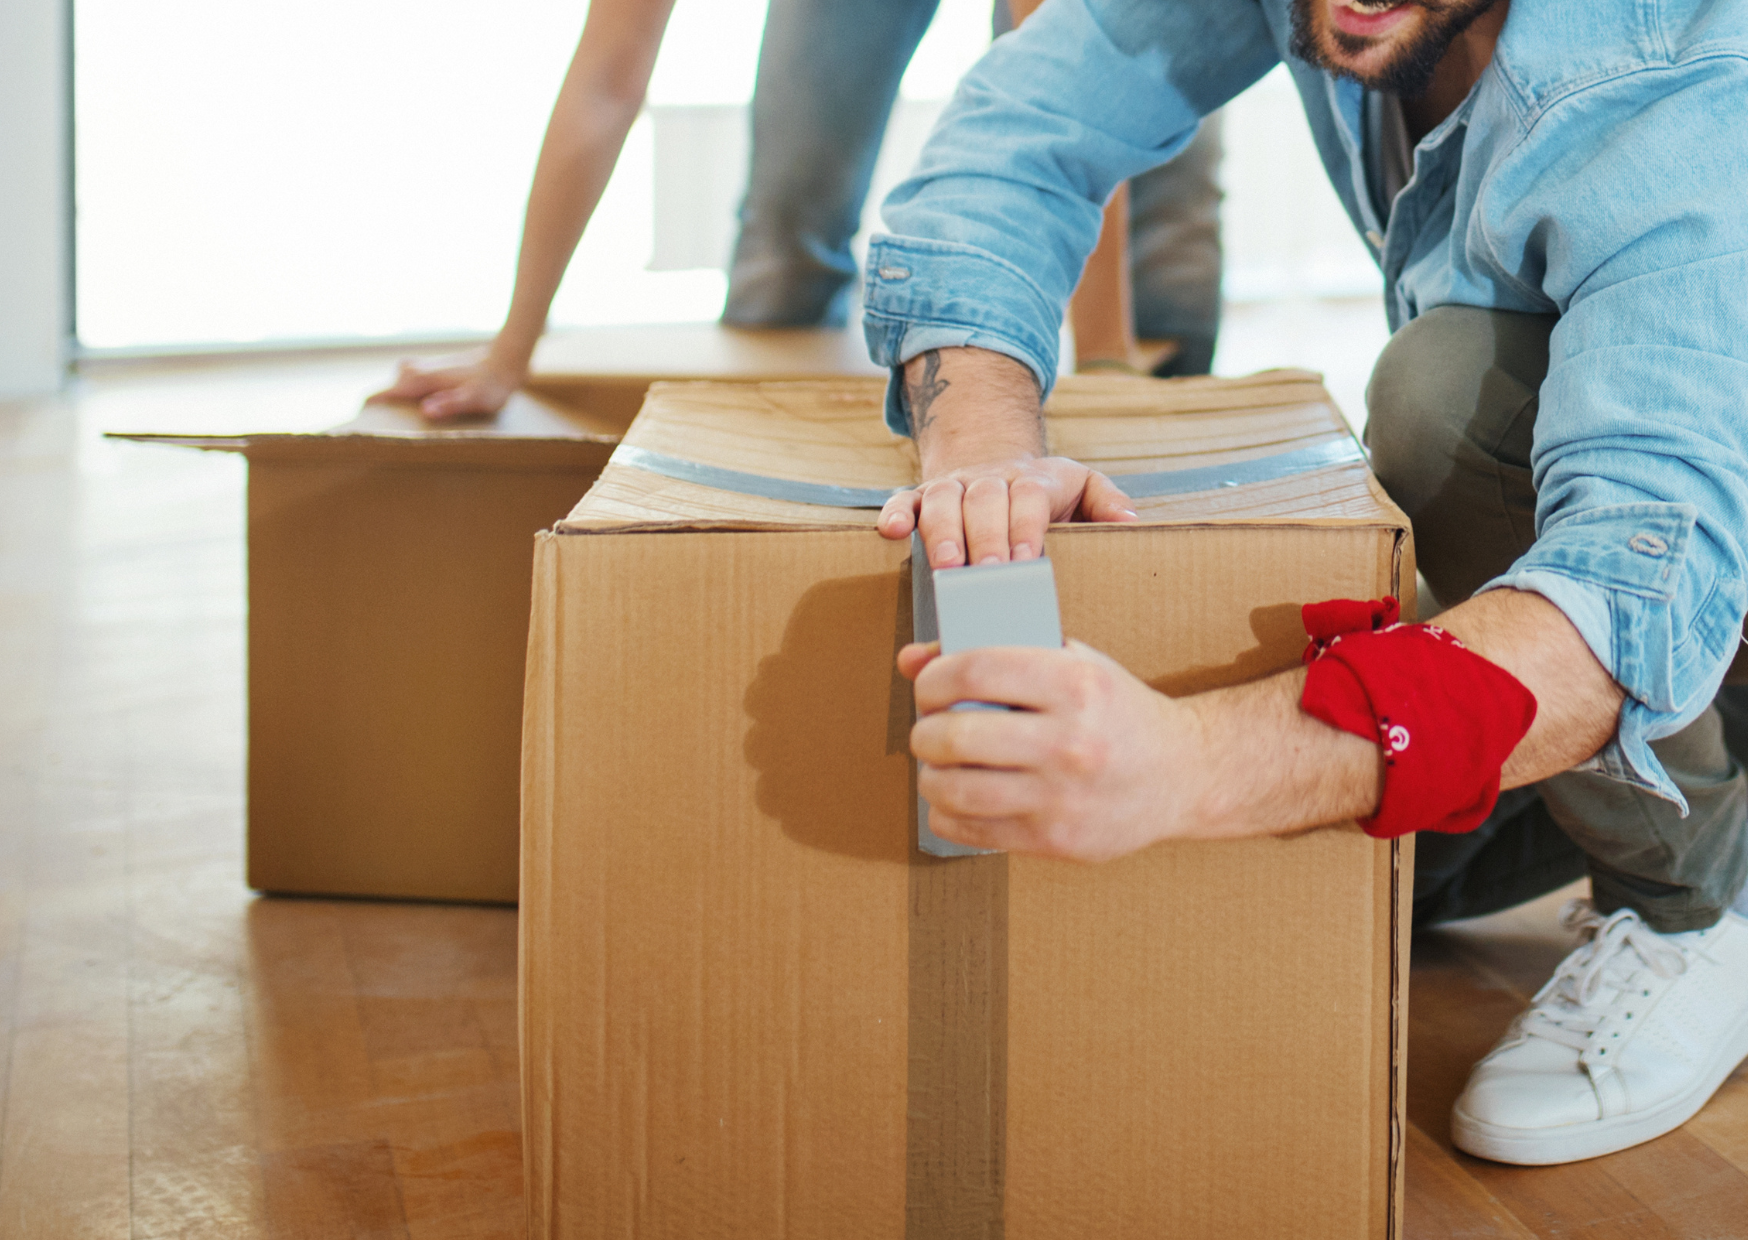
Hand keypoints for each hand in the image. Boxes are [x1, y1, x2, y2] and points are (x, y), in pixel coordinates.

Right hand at [367, 354, 522, 421]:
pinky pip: (404, 391)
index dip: (365, 417)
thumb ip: (450, 404)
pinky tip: (421, 420)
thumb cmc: (490, 385)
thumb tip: (425, 411)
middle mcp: (408, 371)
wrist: (502, 361)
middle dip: (383, 419)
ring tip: (408, 436)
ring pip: (393, 394)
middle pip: (382, 398)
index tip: (364, 436)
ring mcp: (413, 369)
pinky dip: (407, 405)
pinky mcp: (422, 371)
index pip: (374, 397)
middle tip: (393, 445)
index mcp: (415, 380)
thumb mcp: (475, 400)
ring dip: (396, 412)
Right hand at [879, 457, 1137, 567]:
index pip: (1028, 497)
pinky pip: (903, 498)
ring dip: (942, 531)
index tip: (1027, 559)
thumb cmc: (1044, 490)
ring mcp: (953, 486)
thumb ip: (1106, 500)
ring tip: (946, 566)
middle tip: (988, 573)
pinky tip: (889, 532)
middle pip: (985, 499)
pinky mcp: (922, 496)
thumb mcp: (1083, 485)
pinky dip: (894, 512)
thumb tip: (1130, 521)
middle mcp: (989, 479)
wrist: (995, 458)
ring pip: (943, 499)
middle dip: (986, 536)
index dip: (1025, 525)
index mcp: (1032, 480)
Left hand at [900, 639, 1191, 860]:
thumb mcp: (1071, 662)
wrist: (1182, 774)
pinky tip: (957, 798)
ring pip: (956, 789)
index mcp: (1075, 685)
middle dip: (924, 732)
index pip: (975, 672)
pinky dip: (947, 813)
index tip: (929, 688)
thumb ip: (995, 653)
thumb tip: (912, 660)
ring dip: (930, 776)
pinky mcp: (1055, 840)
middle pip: (956, 735)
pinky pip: (971, 830)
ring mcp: (1062, 796)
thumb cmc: (1117, 712)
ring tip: (938, 766)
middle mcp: (1069, 742)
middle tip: (928, 731)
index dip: (933, 680)